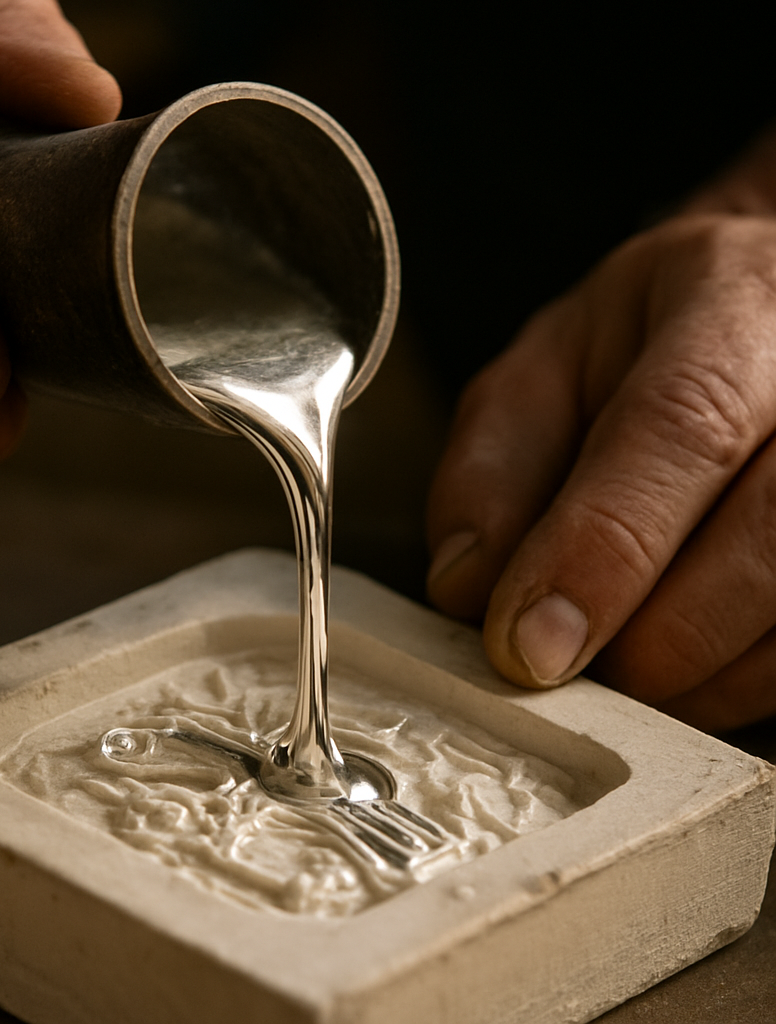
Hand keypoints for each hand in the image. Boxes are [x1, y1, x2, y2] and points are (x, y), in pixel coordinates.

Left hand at [426, 208, 775, 732]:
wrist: (764, 324)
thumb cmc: (652, 349)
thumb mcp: (546, 373)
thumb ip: (492, 465)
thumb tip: (466, 585)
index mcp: (736, 303)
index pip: (684, 426)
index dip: (599, 550)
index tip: (528, 644)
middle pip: (764, 537)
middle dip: (647, 638)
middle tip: (567, 659)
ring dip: (696, 676)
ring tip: (627, 647)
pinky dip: (740, 683)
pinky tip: (694, 653)